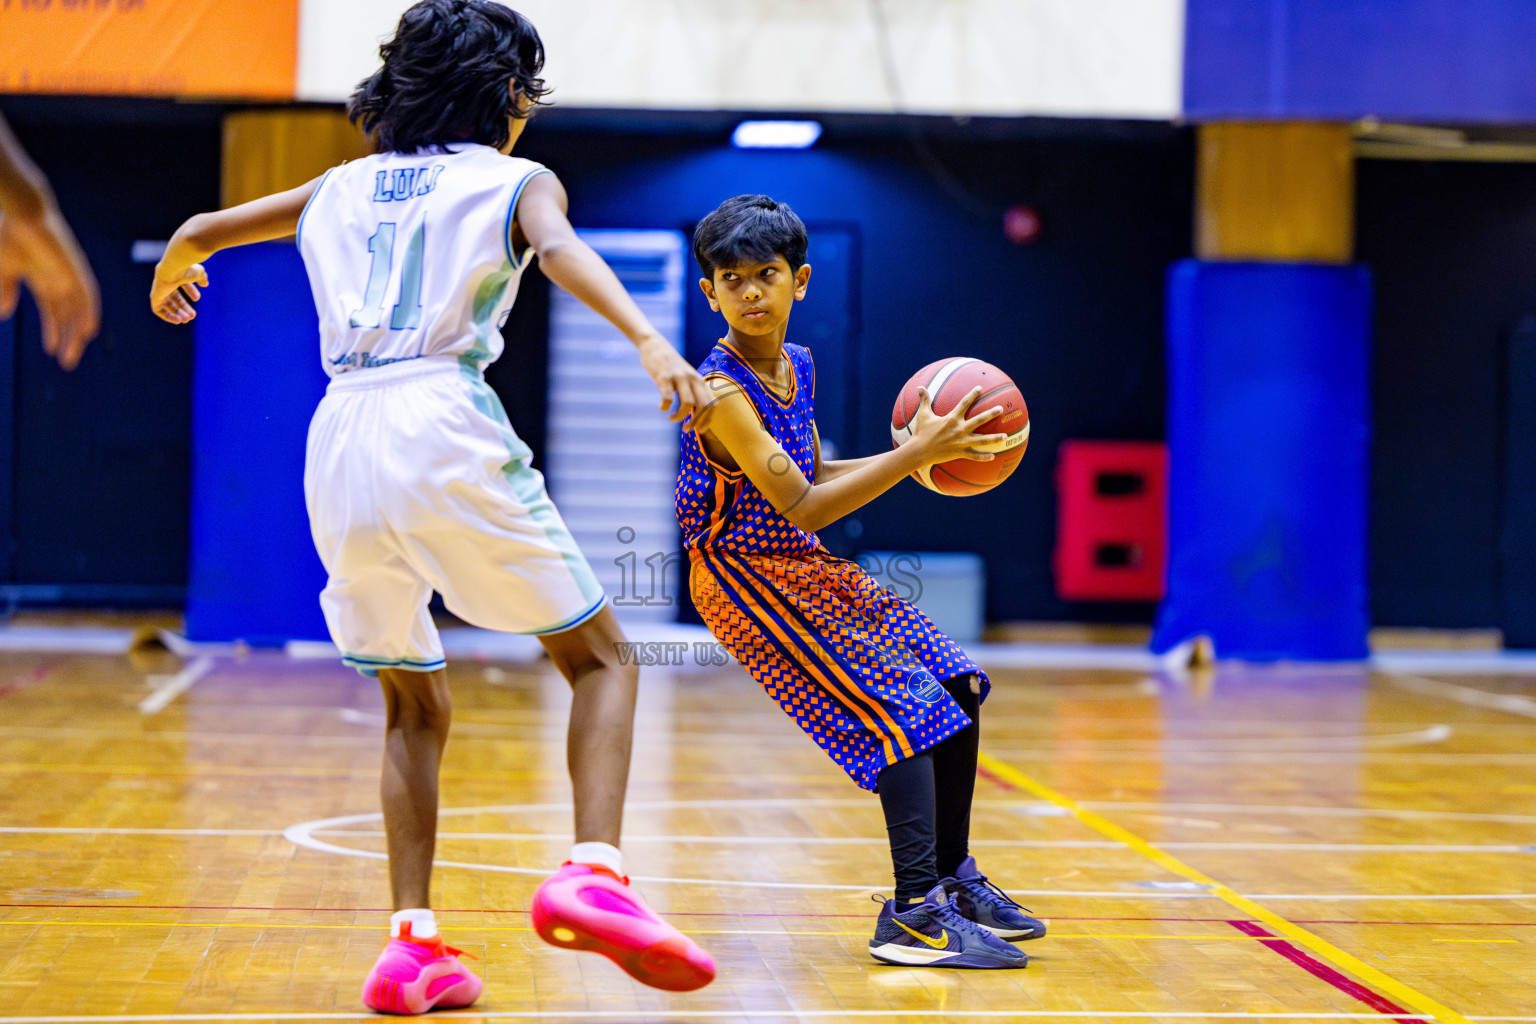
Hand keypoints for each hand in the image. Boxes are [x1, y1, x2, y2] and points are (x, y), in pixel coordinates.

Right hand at [0, 206, 99, 369]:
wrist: (22, 214)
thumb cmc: (9, 237)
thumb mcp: (4, 270)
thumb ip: (4, 290)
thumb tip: (4, 314)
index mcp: (43, 278)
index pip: (53, 310)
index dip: (54, 330)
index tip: (52, 350)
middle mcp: (60, 279)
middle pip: (68, 314)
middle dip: (67, 337)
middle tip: (67, 361)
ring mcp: (70, 274)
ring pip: (79, 309)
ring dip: (78, 331)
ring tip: (75, 351)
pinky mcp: (77, 269)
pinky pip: (88, 295)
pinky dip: (89, 313)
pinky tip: (89, 330)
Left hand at [150, 262, 208, 323]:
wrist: (174, 267)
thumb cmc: (187, 269)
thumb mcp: (198, 273)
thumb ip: (201, 278)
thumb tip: (205, 284)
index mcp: (175, 274)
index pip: (182, 284)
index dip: (191, 291)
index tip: (197, 298)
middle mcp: (165, 282)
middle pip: (174, 298)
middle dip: (184, 307)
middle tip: (192, 316)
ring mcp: (159, 289)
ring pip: (167, 305)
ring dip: (177, 313)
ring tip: (186, 319)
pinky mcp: (155, 296)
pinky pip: (158, 309)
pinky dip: (167, 316)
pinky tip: (178, 320)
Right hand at [637, 334, 715, 426]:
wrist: (654, 345)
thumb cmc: (670, 366)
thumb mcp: (687, 376)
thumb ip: (693, 391)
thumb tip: (697, 415)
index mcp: (700, 381)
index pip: (712, 404)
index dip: (708, 420)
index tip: (700, 431)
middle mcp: (693, 379)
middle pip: (703, 406)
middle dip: (696, 422)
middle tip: (686, 430)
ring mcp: (679, 377)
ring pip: (687, 404)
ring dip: (679, 417)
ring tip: (671, 419)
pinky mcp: (664, 377)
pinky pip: (667, 398)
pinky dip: (665, 407)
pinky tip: (662, 408)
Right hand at [908, 386, 1003, 465]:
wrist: (919, 451)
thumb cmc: (920, 432)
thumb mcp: (922, 414)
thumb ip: (924, 400)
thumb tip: (919, 387)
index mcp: (952, 418)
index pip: (965, 403)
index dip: (973, 394)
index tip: (980, 388)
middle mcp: (959, 429)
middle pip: (979, 420)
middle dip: (991, 414)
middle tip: (1000, 409)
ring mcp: (961, 442)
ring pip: (981, 440)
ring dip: (994, 438)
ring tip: (1005, 436)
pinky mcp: (960, 453)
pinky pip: (974, 456)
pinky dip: (983, 457)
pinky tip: (993, 456)